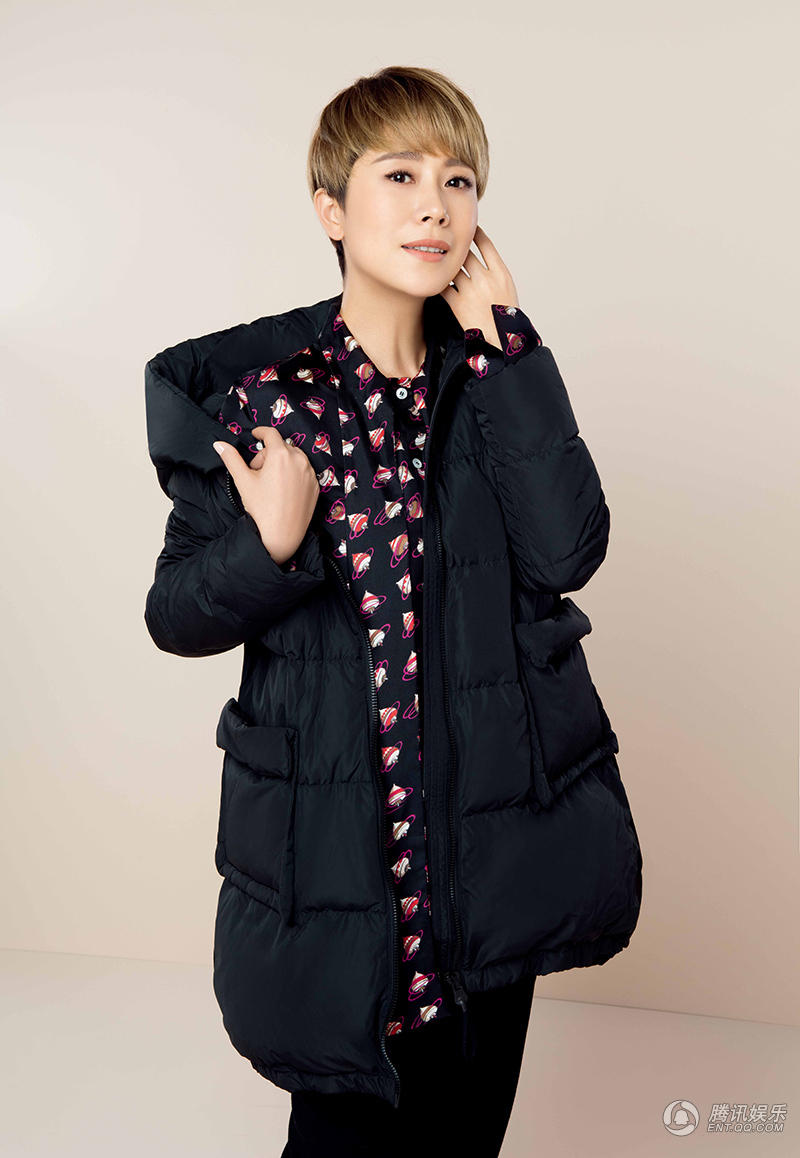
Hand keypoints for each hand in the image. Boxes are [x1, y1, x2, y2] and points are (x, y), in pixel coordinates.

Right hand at [213, 427, 319, 565]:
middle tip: (257, 473)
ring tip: (270, 484)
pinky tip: (283, 491)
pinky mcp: (315, 485)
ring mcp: (310, 473)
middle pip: (281, 447)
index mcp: (281, 454)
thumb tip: (219, 444)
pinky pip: (303, 472)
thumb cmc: (262, 508)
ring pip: (293, 459)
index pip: (270, 433)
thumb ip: (231, 458)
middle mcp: (299, 460)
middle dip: (268, 456)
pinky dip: (293, 475)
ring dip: (281, 464)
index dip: (260, 432)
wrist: (281, 535)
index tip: (255, 435)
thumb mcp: (243, 480)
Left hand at [439, 224, 519, 350]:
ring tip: (441, 259)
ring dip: (447, 264)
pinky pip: (444, 286)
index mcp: (501, 273)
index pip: (485, 244)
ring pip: (453, 268)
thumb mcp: (507, 288)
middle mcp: (485, 279)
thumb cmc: (504, 315)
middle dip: (457, 246)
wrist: (501, 340)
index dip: (475, 233)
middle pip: (465, 253)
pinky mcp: (458, 304)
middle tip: (448, 240)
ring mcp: (471, 292)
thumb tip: (480, 253)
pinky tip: (437, 278)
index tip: (469, 228)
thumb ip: (494, 270)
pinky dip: (440, 281)